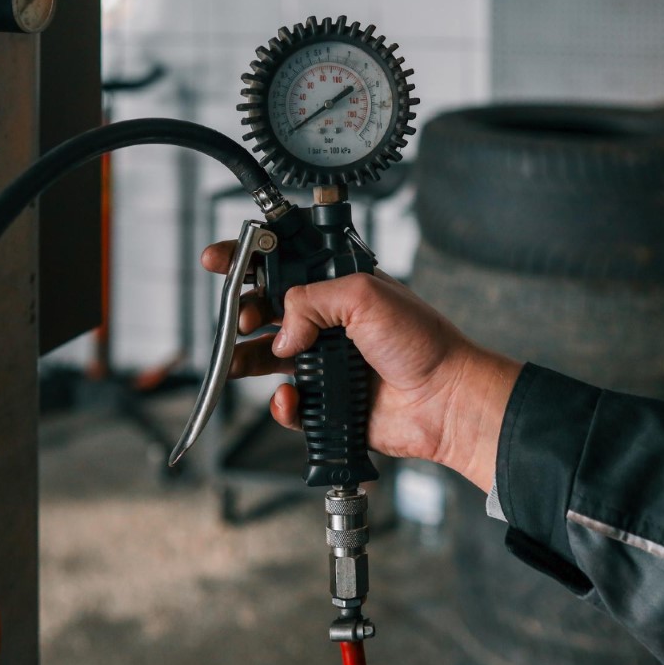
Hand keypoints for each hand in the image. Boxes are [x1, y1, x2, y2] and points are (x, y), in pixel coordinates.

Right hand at [201, 242, 522, 491]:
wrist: (445, 400)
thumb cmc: (422, 342)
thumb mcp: (364, 296)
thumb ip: (310, 301)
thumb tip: (282, 334)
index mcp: (339, 288)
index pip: (285, 266)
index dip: (248, 261)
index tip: (218, 260)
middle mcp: (329, 324)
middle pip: (266, 312)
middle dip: (244, 312)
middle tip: (242, 317)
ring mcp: (326, 363)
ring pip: (268, 358)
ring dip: (247, 358)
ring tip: (236, 359)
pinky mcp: (327, 402)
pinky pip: (289, 404)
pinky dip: (283, 403)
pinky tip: (291, 398)